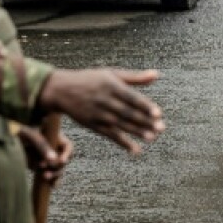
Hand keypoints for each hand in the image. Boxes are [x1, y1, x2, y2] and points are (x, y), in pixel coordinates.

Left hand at [17, 126, 73, 184]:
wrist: (3, 138)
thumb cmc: (18, 130)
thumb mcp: (31, 135)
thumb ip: (42, 146)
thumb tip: (53, 160)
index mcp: (54, 137)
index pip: (67, 146)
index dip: (67, 154)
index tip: (61, 161)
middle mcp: (52, 148)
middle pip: (63, 160)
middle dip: (57, 166)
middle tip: (47, 169)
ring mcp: (45, 158)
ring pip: (57, 169)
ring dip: (54, 174)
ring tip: (44, 176)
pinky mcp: (38, 166)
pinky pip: (48, 174)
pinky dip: (51, 181)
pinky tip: (52, 186)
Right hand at [38, 69, 164, 153]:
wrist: (61, 90)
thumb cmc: (90, 80)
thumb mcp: (111, 74)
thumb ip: (135, 77)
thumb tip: (157, 75)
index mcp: (112, 86)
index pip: (132, 98)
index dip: (145, 106)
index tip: (159, 113)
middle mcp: (105, 100)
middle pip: (128, 113)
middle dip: (145, 121)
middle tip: (161, 128)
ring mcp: (98, 114)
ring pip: (120, 125)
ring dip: (136, 132)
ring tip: (152, 138)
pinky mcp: (93, 125)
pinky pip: (110, 135)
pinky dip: (123, 142)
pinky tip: (135, 149)